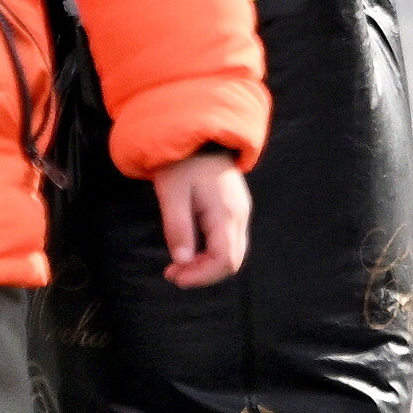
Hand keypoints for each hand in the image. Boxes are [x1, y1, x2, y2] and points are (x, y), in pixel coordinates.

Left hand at [152, 144, 250, 290]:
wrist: (199, 135)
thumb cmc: (182, 162)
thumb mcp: (172, 193)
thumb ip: (178, 227)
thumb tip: (181, 261)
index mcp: (226, 212)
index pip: (224, 259)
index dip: (201, 275)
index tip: (175, 276)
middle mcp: (239, 215)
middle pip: (232, 261)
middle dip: (203, 274)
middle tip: (173, 272)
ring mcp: (240, 212)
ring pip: (232, 253)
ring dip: (206, 265)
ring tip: (178, 263)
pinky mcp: (234, 210)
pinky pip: (228, 241)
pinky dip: (210, 253)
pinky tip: (190, 249)